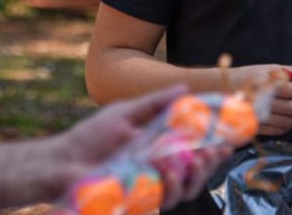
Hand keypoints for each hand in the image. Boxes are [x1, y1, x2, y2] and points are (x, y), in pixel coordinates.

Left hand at [47, 85, 232, 208]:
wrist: (62, 159)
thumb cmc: (92, 136)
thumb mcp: (127, 112)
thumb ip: (156, 103)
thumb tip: (184, 88)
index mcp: (160, 151)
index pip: (195, 153)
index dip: (215, 148)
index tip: (229, 138)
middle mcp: (158, 174)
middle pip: (197, 177)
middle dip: (210, 164)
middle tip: (212, 150)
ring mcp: (148, 190)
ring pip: (184, 191)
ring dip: (192, 174)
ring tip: (189, 157)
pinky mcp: (137, 202)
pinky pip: (161, 198)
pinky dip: (167, 182)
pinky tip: (164, 166)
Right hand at [231, 64, 291, 136]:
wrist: (225, 89)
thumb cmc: (250, 76)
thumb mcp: (270, 68)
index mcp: (263, 84)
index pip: (291, 90)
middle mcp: (260, 101)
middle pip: (291, 108)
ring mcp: (258, 116)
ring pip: (287, 121)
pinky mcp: (256, 126)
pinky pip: (279, 130)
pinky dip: (290, 125)